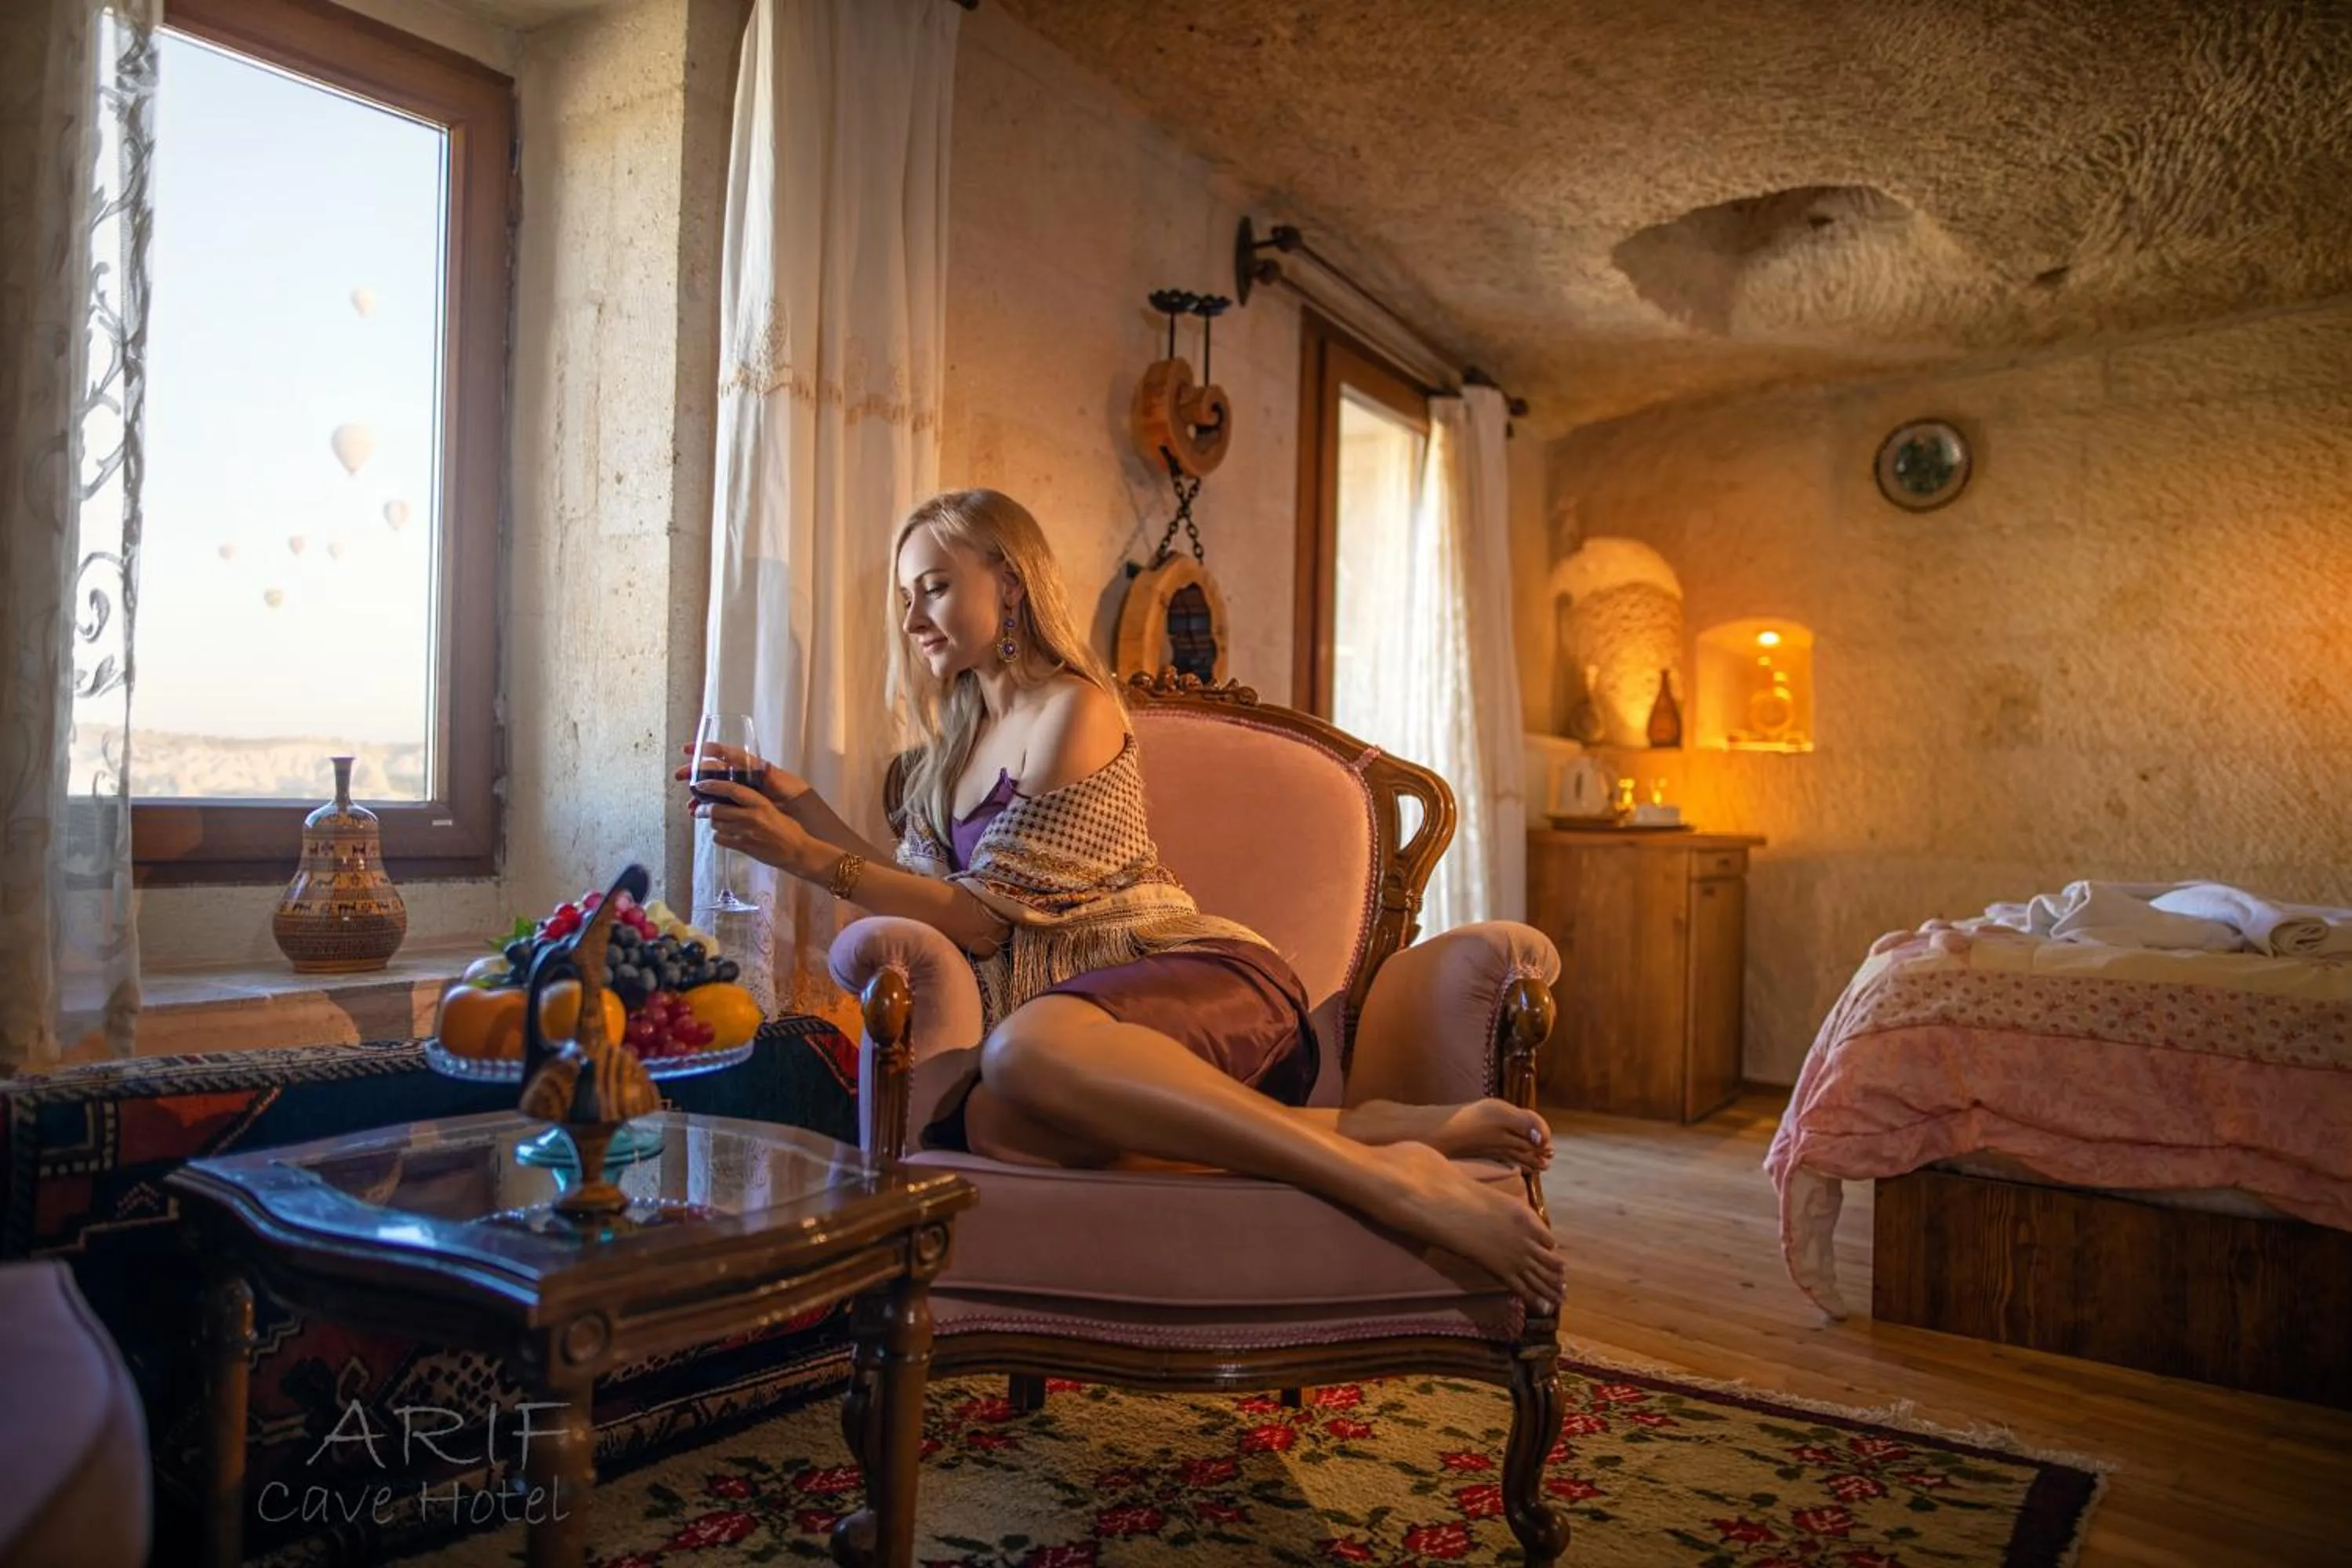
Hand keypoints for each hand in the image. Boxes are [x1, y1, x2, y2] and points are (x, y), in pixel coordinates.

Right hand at [675, 741, 811, 810]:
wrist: (799, 815)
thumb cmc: (793, 794)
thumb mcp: (784, 784)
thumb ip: (772, 775)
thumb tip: (764, 767)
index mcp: (751, 766)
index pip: (726, 753)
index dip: (707, 749)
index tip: (688, 749)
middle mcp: (742, 776)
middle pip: (713, 770)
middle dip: (695, 771)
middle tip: (679, 775)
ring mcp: (738, 791)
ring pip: (713, 789)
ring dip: (699, 795)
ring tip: (689, 804)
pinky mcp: (737, 805)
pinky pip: (718, 805)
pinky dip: (707, 808)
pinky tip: (698, 814)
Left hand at [694, 781, 827, 878]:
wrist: (797, 852)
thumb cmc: (789, 828)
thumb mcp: (773, 808)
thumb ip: (754, 802)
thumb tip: (734, 795)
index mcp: (761, 803)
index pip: (731, 789)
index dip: (713, 785)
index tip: (700, 785)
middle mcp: (751, 817)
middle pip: (717, 809)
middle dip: (704, 808)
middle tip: (699, 808)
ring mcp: (745, 833)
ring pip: (716, 824)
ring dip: (712, 822)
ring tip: (715, 820)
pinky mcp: (742, 847)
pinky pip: (720, 839)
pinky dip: (718, 836)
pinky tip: (724, 834)